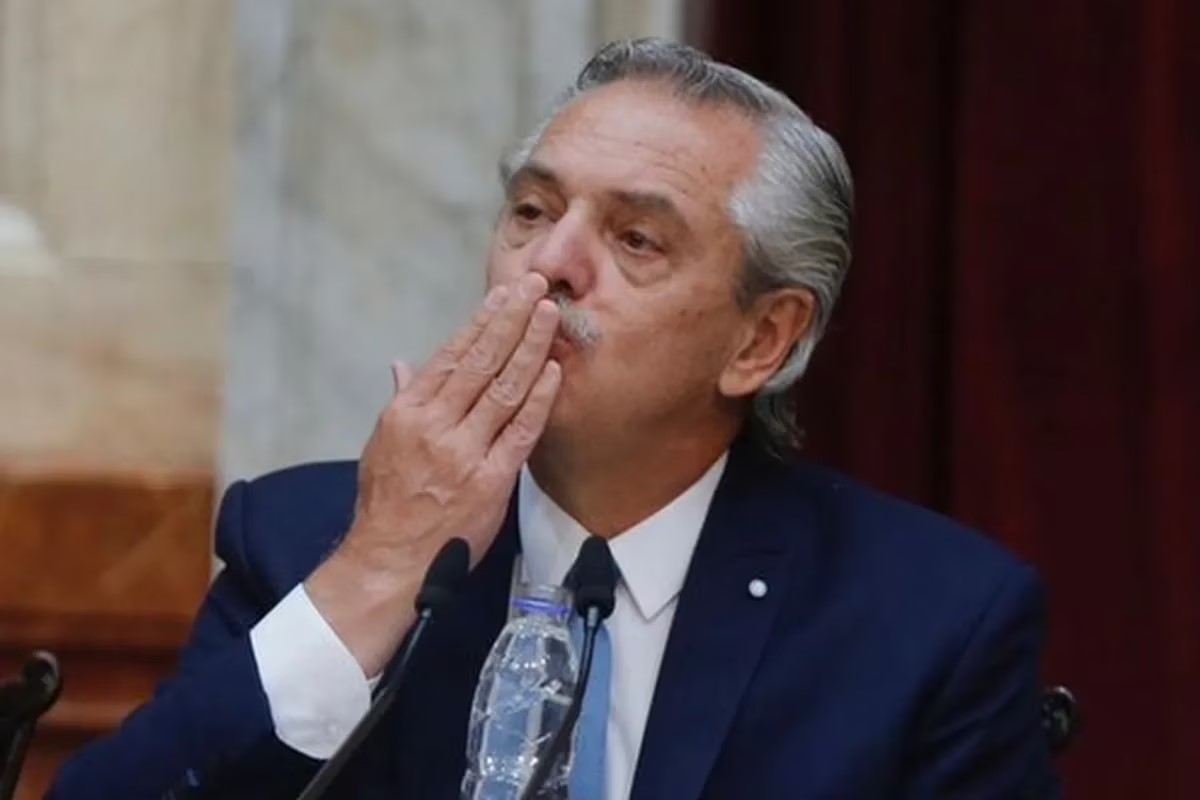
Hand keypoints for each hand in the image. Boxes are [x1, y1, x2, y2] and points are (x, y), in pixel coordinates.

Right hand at [306, 273, 560, 675]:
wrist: (390, 560)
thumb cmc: (385, 503)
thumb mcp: (381, 444)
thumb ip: (400, 400)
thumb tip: (404, 364)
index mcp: (408, 413)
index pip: (452, 355)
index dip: (482, 322)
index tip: (505, 295)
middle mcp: (437, 426)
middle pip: (483, 362)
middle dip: (513, 320)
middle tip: (538, 287)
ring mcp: (466, 453)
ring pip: (505, 389)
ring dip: (531, 347)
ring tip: (551, 315)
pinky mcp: (492, 481)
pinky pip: (521, 433)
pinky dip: (539, 400)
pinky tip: (554, 371)